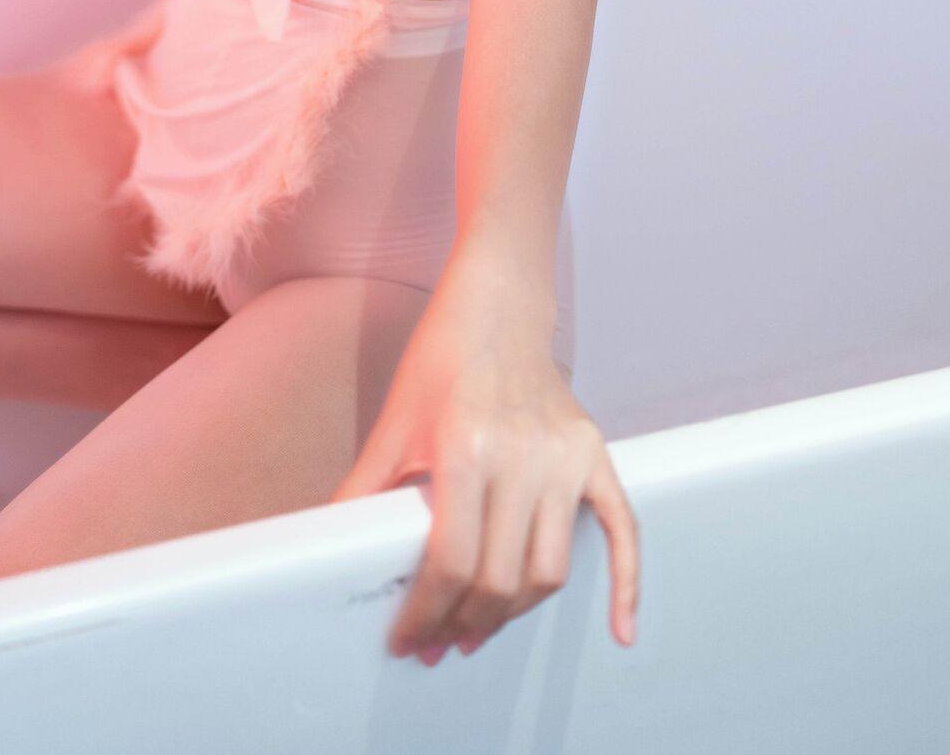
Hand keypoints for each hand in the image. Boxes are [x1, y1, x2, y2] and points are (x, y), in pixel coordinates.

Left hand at [331, 263, 638, 663]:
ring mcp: (565, 457)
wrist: (498, 306)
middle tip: (439, 643)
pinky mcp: (595, 455)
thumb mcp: (395, 421)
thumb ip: (364, 487)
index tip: (409, 638)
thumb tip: (322, 545)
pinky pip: (622, 530)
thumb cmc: (442, 359)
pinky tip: (620, 631)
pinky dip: (626, 585)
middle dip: (464, 624)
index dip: (426, 613)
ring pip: (548, 571)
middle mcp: (522, 455)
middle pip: (499, 578)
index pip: (452, 562)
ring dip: (514, 614)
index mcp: (467, 448)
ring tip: (480, 629)